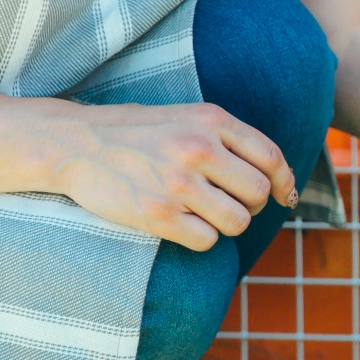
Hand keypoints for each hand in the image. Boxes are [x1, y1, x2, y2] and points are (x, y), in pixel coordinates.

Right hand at [49, 102, 296, 249]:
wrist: (75, 144)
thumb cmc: (135, 133)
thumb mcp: (184, 118)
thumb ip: (226, 139)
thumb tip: (277, 178)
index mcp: (211, 120)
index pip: (270, 158)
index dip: (284, 182)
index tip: (283, 196)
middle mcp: (199, 149)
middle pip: (258, 194)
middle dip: (251, 206)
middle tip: (227, 204)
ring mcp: (179, 183)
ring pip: (238, 222)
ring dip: (225, 225)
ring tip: (201, 214)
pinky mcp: (159, 214)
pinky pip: (208, 241)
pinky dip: (200, 239)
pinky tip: (181, 224)